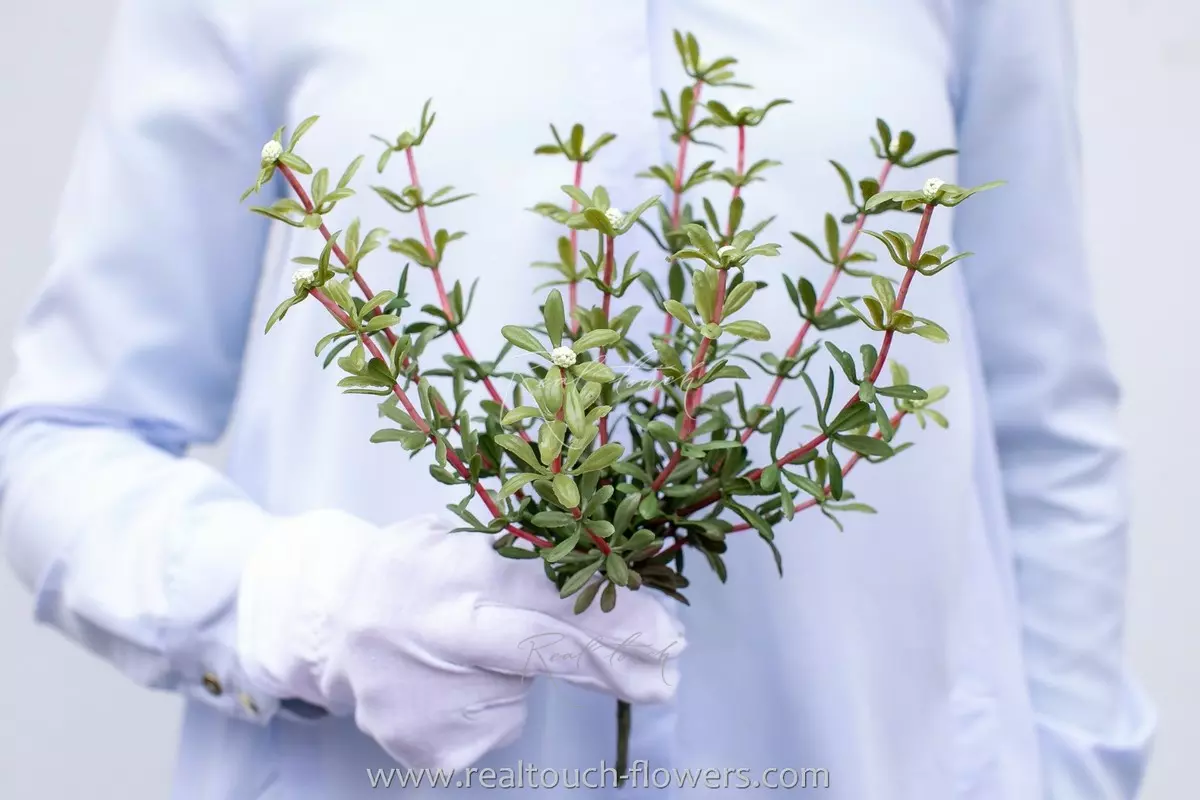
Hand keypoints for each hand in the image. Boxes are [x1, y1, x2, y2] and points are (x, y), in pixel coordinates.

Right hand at [236, 510, 683, 769]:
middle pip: (541, 650)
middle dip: (612, 662)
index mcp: (446, 567)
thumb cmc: (410, 573)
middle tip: (666, 672)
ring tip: (469, 650)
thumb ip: (521, 555)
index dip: (608, 613)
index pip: (542, 591)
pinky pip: (491, 727)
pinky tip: (448, 682)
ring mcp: (424, 697)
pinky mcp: (422, 746)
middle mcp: (433, 631)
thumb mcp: (454, 537)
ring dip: (519, 672)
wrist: (326, 625)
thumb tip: (619, 570)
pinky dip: (487, 704)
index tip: (667, 632)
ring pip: (518, 692)